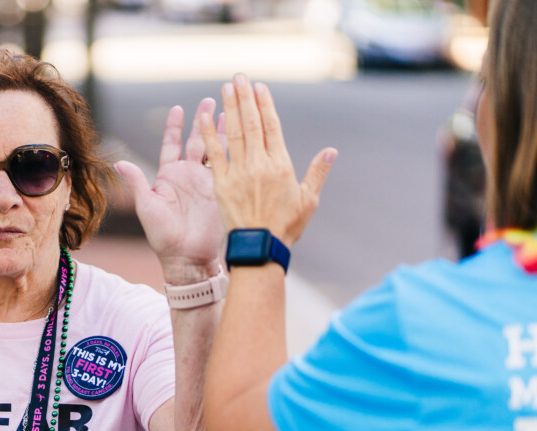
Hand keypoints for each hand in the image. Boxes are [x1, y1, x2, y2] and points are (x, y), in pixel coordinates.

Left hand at [115, 99, 224, 282]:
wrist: (186, 256)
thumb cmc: (162, 235)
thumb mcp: (147, 206)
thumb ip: (137, 182)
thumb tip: (119, 163)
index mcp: (168, 176)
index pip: (172, 144)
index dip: (175, 127)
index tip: (178, 108)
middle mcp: (187, 175)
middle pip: (196, 141)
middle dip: (202, 120)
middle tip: (210, 99)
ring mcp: (205, 182)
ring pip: (214, 149)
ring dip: (220, 130)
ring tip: (228, 109)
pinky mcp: (221, 189)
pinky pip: (227, 164)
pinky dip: (233, 148)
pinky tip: (240, 133)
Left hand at [201, 74, 336, 245]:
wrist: (261, 248)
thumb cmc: (287, 227)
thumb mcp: (309, 200)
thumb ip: (318, 172)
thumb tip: (331, 150)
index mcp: (281, 165)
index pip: (272, 126)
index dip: (265, 104)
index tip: (259, 87)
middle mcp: (260, 164)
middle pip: (252, 123)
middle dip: (245, 98)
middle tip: (239, 76)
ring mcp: (240, 173)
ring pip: (235, 132)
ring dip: (229, 108)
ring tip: (225, 87)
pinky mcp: (222, 184)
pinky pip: (215, 154)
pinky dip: (209, 134)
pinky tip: (205, 116)